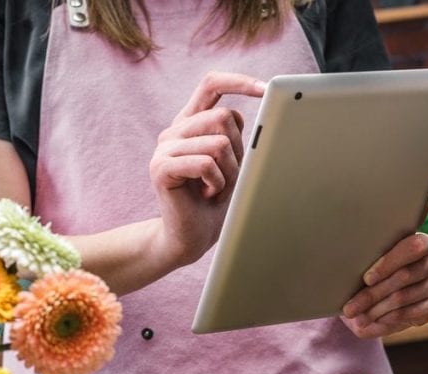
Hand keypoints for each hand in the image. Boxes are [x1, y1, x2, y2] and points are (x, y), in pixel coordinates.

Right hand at [150, 71, 265, 266]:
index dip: (238, 82)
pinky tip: (207, 194)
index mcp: (192, 122)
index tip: (266, 90)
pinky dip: (216, 183)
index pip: (211, 84)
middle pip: (222, 117)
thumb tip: (262, 114)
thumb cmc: (215, 202)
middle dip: (237, 151)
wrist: (190, 237)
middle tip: (228, 177)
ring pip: (218, 143)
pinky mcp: (160, 168)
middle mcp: (175, 131)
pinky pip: (205, 163)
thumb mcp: (234, 164)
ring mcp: (165, 148)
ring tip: (216, 189)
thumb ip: (237, 138)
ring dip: (228, 172)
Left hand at [341, 233, 427, 338]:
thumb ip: (366, 266)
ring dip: (376, 310)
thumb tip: (347, 277)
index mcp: (421, 242)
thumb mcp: (371, 263)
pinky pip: (411, 313)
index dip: (388, 263)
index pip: (411, 248)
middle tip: (349, 309)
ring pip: (403, 297)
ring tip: (357, 317)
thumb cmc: (378, 270)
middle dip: (372, 295)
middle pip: (403, 277)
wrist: (390, 289)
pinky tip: (375, 320)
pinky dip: (389, 318)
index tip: (367, 279)